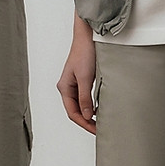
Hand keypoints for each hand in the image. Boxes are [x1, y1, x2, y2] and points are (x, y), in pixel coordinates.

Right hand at [57, 20, 96, 134]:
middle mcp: (68, 86)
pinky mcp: (83, 79)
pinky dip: (92, 104)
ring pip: (81, 104)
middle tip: (99, 129)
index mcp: (64, 87)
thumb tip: (87, 116)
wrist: (88, 35)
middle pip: (76, 110)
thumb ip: (85, 98)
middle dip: (86, 121)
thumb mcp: (85, 78)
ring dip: (89, 114)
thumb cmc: (84, 52)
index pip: (72, 112)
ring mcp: (75, 83)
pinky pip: (86, 97)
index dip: (84, 123)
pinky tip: (100, 108)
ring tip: (100, 122)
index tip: (95, 130)